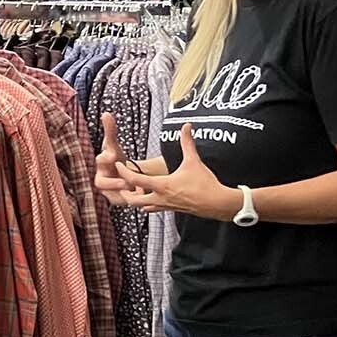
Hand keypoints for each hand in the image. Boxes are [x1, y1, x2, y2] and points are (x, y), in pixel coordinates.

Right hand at [94, 112, 132, 205]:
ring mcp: (107, 191)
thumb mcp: (113, 145)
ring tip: (136, 189)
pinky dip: (131, 199)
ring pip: (112, 195)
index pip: (101, 159)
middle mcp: (101, 178)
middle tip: (126, 181)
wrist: (116, 175)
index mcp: (101, 163)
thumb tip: (106, 114)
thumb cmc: (114, 160)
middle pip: (101, 183)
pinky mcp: (115, 200)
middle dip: (114, 182)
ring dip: (124, 192)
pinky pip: (122, 202)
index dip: (106, 157)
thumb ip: (110, 131)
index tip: (114, 154)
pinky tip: (141, 194)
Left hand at [117, 124, 242, 220]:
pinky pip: (154, 209)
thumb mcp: (194, 161)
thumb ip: (187, 143)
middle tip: (121, 182)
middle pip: (132, 200)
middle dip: (124, 192)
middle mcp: (160, 198)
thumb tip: (187, 126)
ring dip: (135, 199)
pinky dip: (147, 204)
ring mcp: (165, 206)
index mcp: (162, 185)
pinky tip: (150, 196)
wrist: (218, 203)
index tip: (118, 164)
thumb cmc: (205, 183)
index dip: (124, 171)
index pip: (134, 180)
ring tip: (133, 189)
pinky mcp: (172, 210)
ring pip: (141, 207)